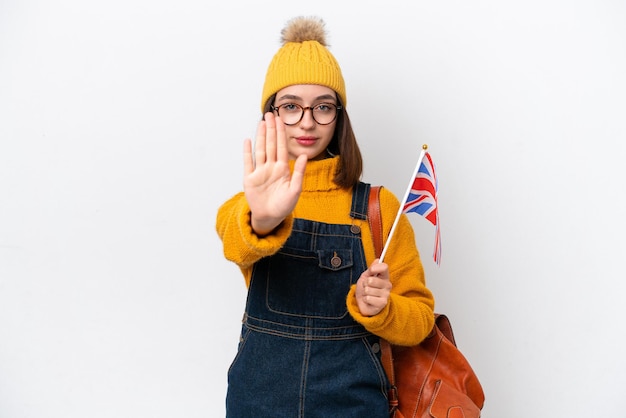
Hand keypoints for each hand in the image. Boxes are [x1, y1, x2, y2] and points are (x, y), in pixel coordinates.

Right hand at [243, 112, 306, 235]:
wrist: (270, 218)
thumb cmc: (284, 206)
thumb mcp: (295, 190)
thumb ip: (299, 173)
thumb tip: (303, 155)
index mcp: (283, 169)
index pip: (282, 147)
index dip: (281, 133)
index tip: (280, 119)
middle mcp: (271, 167)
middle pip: (270, 144)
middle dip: (270, 129)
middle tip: (270, 114)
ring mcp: (260, 172)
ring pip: (260, 150)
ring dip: (260, 136)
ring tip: (261, 123)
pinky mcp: (249, 179)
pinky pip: (248, 162)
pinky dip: (247, 152)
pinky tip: (248, 140)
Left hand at [355, 259, 391, 315]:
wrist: (364, 303)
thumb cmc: (365, 289)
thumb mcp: (365, 277)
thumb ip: (371, 269)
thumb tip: (377, 260)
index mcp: (384, 276)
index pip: (384, 267)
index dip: (376, 268)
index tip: (371, 270)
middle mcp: (387, 285)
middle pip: (372, 280)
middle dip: (365, 284)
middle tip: (367, 286)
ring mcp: (386, 294)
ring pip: (368, 290)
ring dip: (364, 292)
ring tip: (367, 294)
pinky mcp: (383, 303)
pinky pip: (368, 298)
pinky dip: (365, 299)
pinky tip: (368, 300)